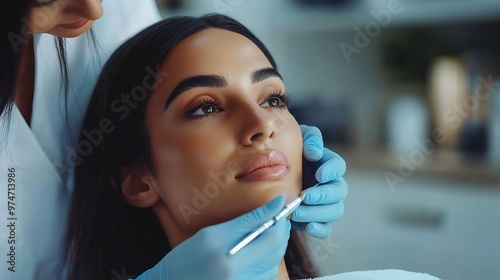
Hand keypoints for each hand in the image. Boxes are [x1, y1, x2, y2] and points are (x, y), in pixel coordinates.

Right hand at [134, 196, 290, 279]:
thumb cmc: (187, 258)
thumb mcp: (212, 234)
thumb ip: (247, 220)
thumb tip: (276, 204)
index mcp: (232, 261)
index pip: (272, 238)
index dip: (280, 219)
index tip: (279, 205)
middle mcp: (243, 278)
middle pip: (277, 251)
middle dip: (280, 231)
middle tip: (273, 217)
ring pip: (275, 263)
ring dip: (274, 245)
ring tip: (262, 233)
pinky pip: (267, 275)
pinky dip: (267, 260)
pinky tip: (255, 252)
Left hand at [292, 124, 347, 237]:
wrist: (269, 173)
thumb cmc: (286, 150)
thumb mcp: (298, 138)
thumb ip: (310, 139)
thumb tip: (315, 154)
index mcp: (327, 164)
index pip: (338, 166)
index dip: (331, 171)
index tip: (319, 175)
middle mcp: (330, 184)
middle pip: (339, 192)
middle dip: (323, 195)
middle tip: (305, 196)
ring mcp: (324, 203)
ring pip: (334, 211)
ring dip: (317, 213)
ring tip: (297, 212)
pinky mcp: (316, 219)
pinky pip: (326, 228)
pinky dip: (319, 229)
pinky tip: (307, 227)